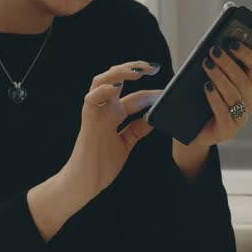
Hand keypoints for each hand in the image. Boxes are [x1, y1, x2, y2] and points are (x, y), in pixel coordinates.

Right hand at [60, 60, 163, 198]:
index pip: (135, 97)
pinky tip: (115, 87)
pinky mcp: (88, 122)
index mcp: (113, 116)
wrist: (84, 184)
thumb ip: (136, 130)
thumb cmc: (100, 166)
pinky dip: (102, 91)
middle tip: (153, 67)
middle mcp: (104, 111)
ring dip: (119, 73)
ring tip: (137, 70)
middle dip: (134, 70)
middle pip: (116, 80)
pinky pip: (91, 100)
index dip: (151, 93)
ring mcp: (95, 114)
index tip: (167, 91)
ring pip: (101, 82)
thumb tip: (152, 119)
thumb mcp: (125, 145)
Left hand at [188, 41, 251, 147]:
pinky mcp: (228, 131)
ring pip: (234, 94)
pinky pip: (224, 113)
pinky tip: (206, 86)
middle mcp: (250, 102)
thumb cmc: (201, 100)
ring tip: (207, 64)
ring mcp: (240, 118)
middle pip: (244, 79)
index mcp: (250, 86)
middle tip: (214, 50)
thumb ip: (215, 65)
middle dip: (228, 63)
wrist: (190, 131)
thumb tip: (213, 45)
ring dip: (220, 77)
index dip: (247, 53)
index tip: (232, 41)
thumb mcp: (208, 80)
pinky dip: (215, 98)